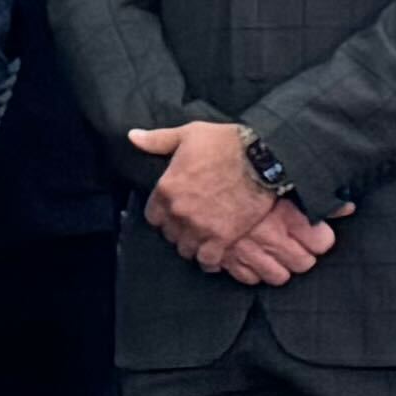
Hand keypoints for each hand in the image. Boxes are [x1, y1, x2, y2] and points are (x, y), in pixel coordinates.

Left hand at [131, 124, 334, 284]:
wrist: (263, 157)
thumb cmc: (225, 143)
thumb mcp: (188, 134)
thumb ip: (157, 140)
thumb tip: (132, 137)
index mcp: (166, 189)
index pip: (152, 216)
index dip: (162, 215)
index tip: (172, 212)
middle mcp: (179, 212)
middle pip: (169, 234)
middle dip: (177, 230)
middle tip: (189, 224)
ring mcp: (200, 227)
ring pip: (186, 249)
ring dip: (191, 245)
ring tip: (200, 239)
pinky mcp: (223, 237)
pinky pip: (208, 260)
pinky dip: (209, 260)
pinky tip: (212, 255)